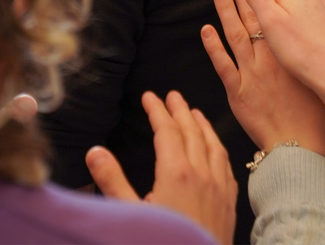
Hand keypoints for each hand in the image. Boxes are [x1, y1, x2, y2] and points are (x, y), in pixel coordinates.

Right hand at [86, 90, 236, 244]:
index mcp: (176, 172)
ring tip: (194, 112)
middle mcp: (202, 174)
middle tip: (172, 95)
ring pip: (213, 144)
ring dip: (202, 124)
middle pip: (191, 131)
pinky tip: (215, 149)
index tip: (149, 97)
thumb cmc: (164, 244)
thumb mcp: (131, 215)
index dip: (157, 110)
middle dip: (180, 110)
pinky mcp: (228, 203)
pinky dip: (218, 147)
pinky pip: (226, 164)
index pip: (166, 130)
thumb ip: (112, 181)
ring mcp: (219, 187)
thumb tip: (95, 152)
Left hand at [202, 0, 324, 159]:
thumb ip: (320, 51)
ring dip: (225, 9)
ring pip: (236, 34)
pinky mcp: (238, 92)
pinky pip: (222, 65)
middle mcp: (270, 58)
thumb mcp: (320, 77)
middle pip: (253, 16)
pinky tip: (206, 28)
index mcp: (288, 52)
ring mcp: (252, 74)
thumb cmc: (317, 116)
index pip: (274, 11)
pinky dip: (213, 46)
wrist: (304, 149)